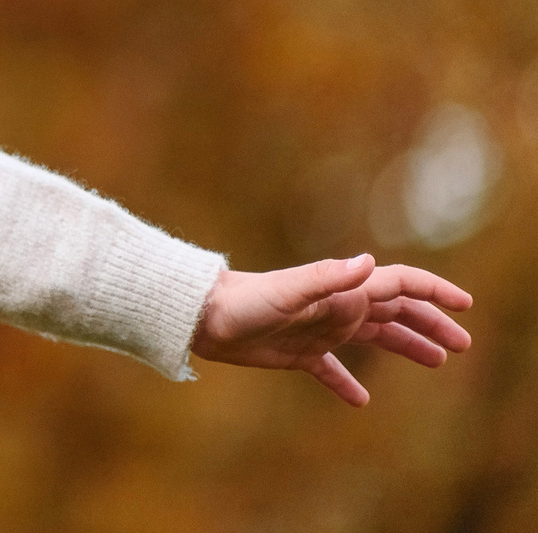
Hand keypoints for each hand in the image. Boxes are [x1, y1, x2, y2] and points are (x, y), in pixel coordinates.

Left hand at [190, 254, 472, 405]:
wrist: (201, 317)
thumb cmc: (242, 301)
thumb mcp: (287, 291)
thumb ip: (327, 278)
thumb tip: (369, 263)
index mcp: (341, 291)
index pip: (398, 284)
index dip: (432, 291)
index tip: (464, 305)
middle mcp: (335, 307)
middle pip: (394, 313)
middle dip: (429, 324)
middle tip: (461, 344)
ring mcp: (318, 330)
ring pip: (373, 337)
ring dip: (405, 347)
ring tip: (436, 362)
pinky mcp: (297, 353)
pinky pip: (330, 371)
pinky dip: (346, 384)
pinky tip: (359, 402)